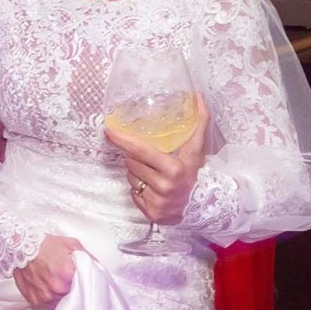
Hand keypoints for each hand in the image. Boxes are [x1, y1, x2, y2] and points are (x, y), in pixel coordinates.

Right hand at [12, 234, 83, 309]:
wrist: (22, 245)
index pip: (87, 288)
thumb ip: (89, 258)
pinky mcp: (35, 300)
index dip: (86, 285)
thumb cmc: (45, 245)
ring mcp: (45, 295)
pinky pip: (47, 305)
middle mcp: (56, 287)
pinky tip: (47, 287)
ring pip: (61, 303)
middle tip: (67, 280)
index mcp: (68, 274)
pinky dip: (49, 298)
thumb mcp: (73, 245)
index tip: (84, 283)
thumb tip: (99, 269)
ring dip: (61, 295)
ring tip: (55, 282)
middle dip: (72, 290)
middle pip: (74, 297)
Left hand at [105, 93, 209, 224]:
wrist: (202, 206)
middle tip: (151, 161)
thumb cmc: (194, 173)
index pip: (142, 151)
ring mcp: (156, 201)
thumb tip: (199, 96)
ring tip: (154, 175)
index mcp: (174, 169)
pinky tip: (153, 188)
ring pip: (130, 177)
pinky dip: (139, 189)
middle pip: (132, 163)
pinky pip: (133, 193)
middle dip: (136, 158)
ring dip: (137, 173)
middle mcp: (164, 185)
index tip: (108, 131)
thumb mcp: (196, 150)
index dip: (123, 140)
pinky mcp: (150, 212)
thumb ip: (198, 123)